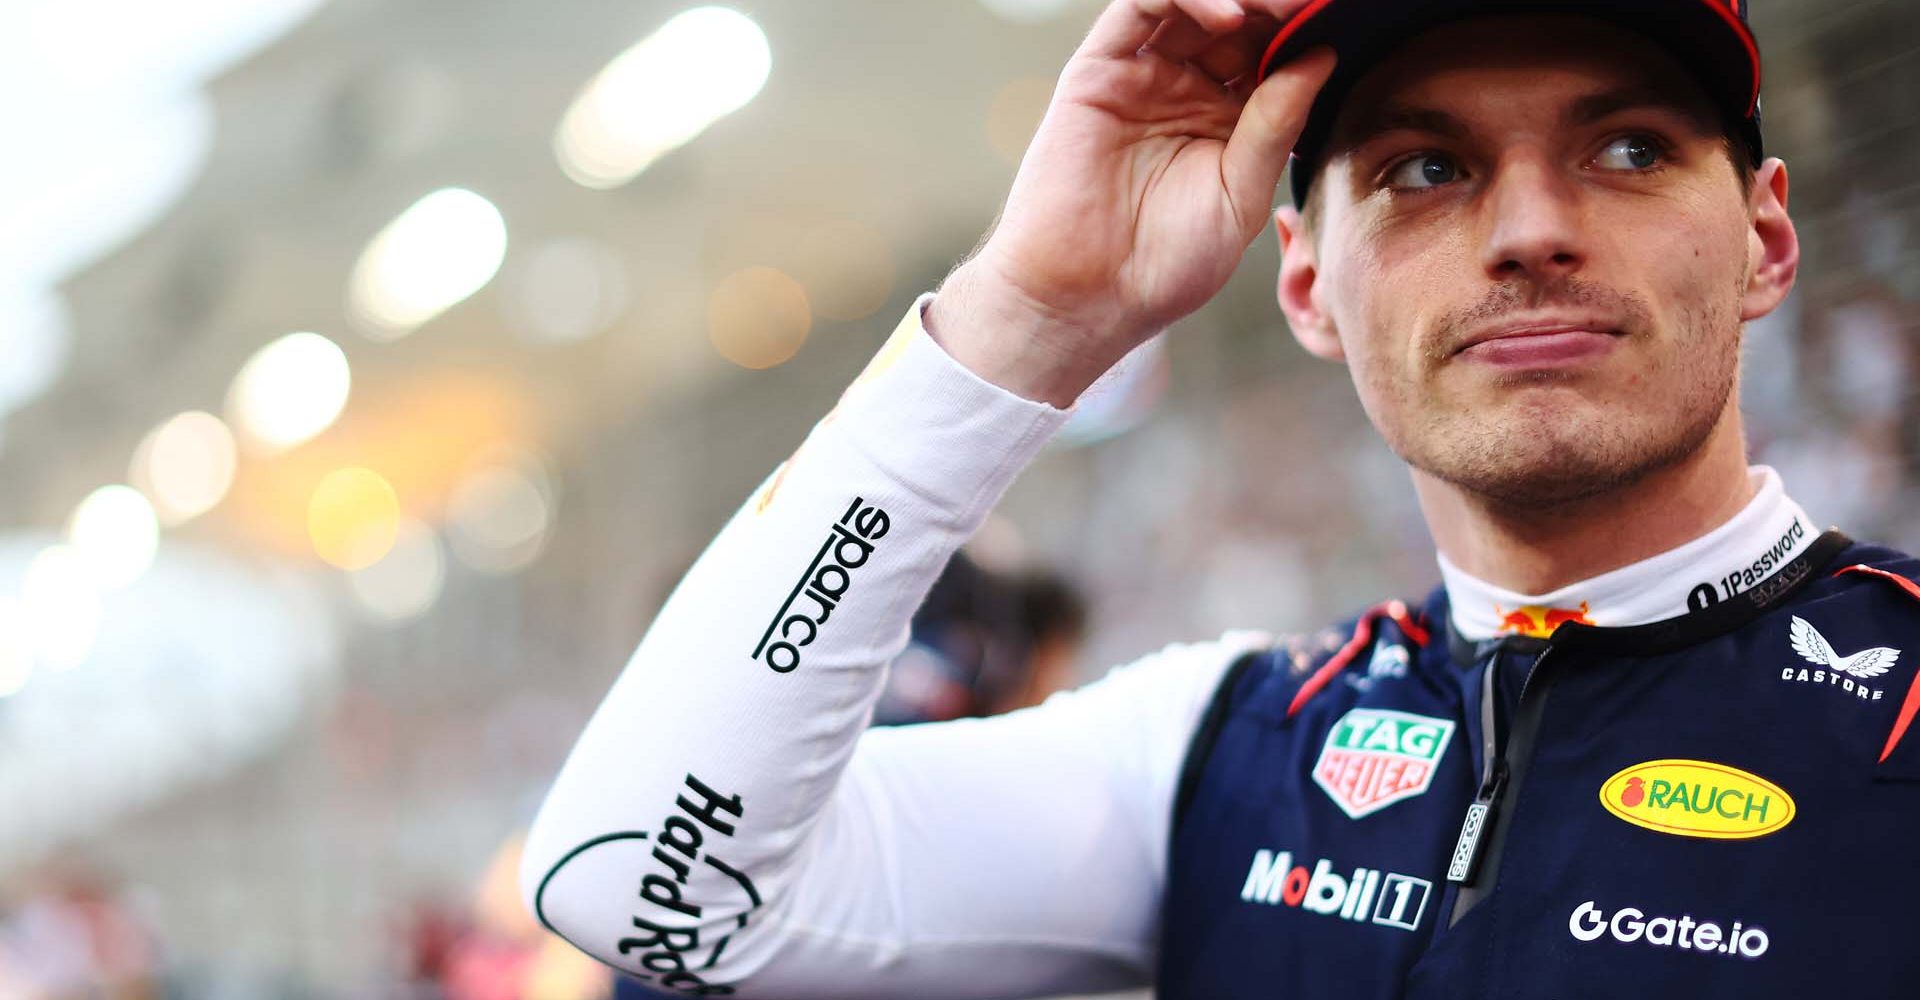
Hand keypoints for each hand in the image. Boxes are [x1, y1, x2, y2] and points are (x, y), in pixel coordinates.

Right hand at [930, 0, 1335, 406]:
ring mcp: (1142, 74)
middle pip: (1239, 18)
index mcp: (1227, 119)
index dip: (1305, 31)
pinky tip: (1231, 16)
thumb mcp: (1243, 194)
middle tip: (1317, 2)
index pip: (1273, 52)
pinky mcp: (1099, 69)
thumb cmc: (1163, 263)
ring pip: (1192, 4)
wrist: (1088, 296)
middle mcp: (1185, 88)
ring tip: (1282, 6)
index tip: (1346, 18)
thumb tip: (1322, 55)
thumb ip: (1278, 123)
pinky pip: (1140, 6)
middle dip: (1280, 7)